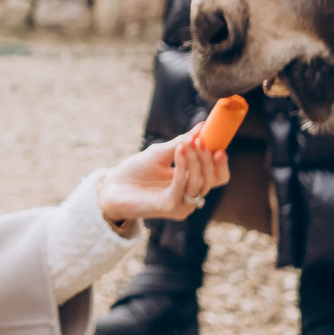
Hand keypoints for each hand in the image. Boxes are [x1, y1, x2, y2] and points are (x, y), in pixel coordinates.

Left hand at [95, 134, 231, 226]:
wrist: (113, 186)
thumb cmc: (136, 170)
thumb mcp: (161, 152)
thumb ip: (182, 142)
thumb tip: (203, 126)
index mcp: (192, 183)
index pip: (217, 176)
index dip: (221, 162)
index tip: (220, 144)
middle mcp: (190, 195)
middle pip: (212, 179)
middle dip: (207, 158)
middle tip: (200, 140)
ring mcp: (182, 204)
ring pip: (199, 183)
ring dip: (195, 161)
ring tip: (187, 142)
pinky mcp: (170, 208)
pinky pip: (182, 186)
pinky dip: (182, 167)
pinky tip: (178, 151)